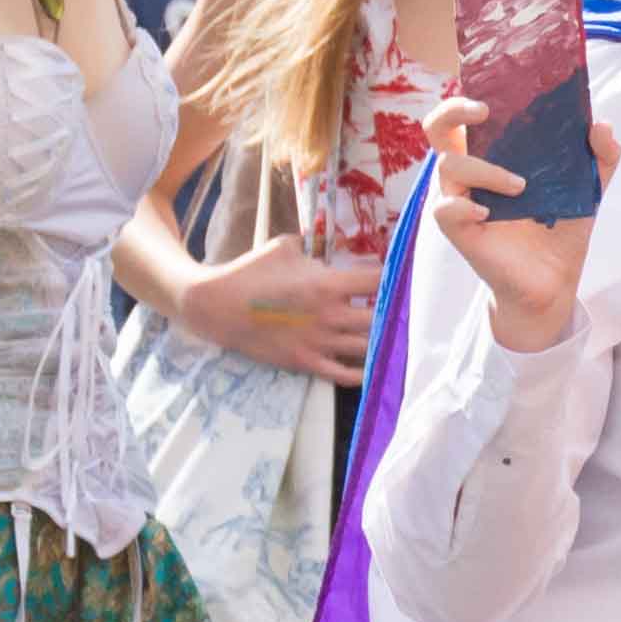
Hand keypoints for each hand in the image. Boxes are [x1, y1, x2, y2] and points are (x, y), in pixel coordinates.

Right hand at [177, 234, 382, 386]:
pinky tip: (372, 367)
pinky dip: (363, 372)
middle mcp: (330, 315)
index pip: (379, 280)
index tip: (401, 277)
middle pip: (382, 317)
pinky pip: (345, 374)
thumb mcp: (284, 247)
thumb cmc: (251, 271)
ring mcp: (319, 342)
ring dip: (382, 342)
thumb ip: (314, 247)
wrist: (218, 306)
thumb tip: (331, 247)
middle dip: (395, 313)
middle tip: (402, 311)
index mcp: (327, 283)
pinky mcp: (306, 362)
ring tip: (393, 339)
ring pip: (369, 347)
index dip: (396, 277)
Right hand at [420, 98, 608, 353]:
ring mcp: (460, 200)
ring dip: (485, 169)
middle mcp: (469, 172)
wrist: (556, 279)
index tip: (494, 94)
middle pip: (436, 128)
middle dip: (452, 111)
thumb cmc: (561, 227)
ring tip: (521, 186)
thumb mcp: (588, 188)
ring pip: (447, 165)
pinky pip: (445, 209)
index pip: (465, 116)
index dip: (467, 96)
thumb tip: (600, 124)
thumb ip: (601, 156)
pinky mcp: (458, 230)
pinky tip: (488, 215)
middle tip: (484, 113)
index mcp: (492, 154)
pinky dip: (464, 207)